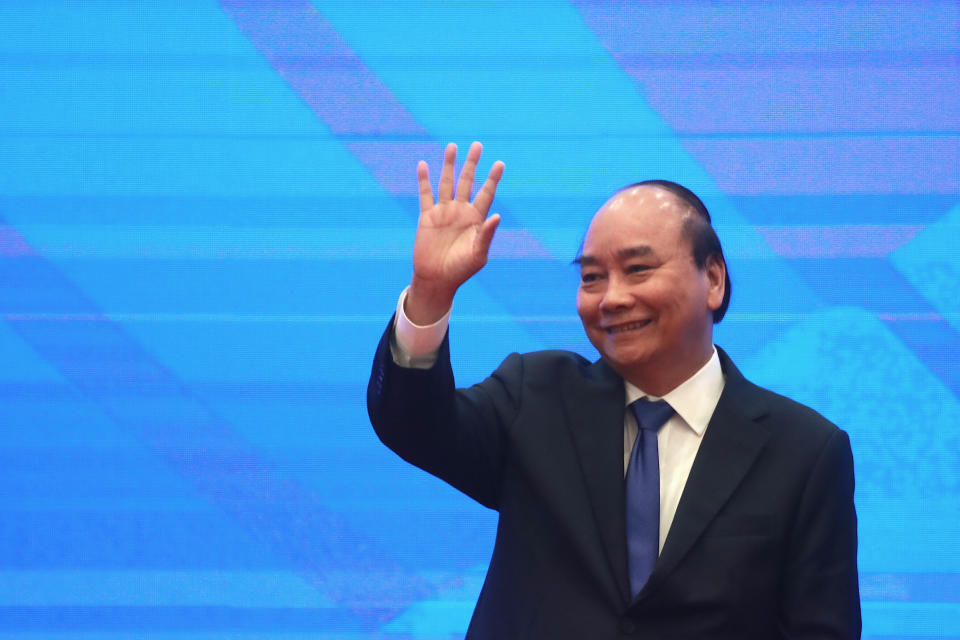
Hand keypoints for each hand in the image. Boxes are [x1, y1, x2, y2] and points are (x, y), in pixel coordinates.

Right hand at [406, 141, 503, 324]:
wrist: (437, 279)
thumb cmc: (461, 270)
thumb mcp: (478, 254)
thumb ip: (486, 235)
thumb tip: (497, 216)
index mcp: (476, 219)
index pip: (486, 193)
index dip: (493, 178)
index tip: (500, 163)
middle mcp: (461, 211)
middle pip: (468, 181)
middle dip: (472, 164)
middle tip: (477, 145)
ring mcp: (444, 212)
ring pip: (447, 183)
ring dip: (449, 165)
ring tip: (452, 146)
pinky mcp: (427, 217)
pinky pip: (425, 195)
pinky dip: (424, 180)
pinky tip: (423, 165)